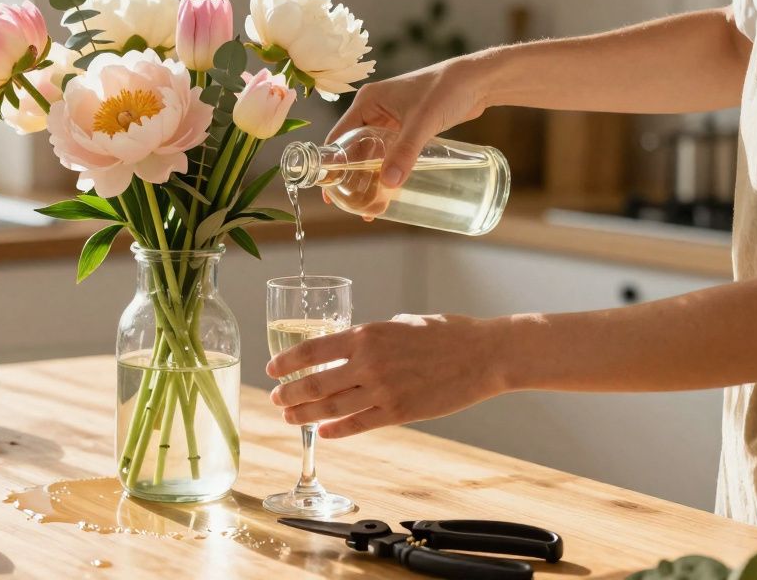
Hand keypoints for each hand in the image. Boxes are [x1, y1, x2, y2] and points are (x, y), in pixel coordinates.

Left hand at [266, 314, 508, 438]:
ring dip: (304, 415)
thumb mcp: (404, 323)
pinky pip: (358, 424)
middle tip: (275, 399)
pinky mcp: (399, 412)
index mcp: (366, 334)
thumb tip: (364, 341)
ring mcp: (382, 390)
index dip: (287, 362)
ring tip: (290, 417)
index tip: (272, 369)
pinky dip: (336, 430)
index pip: (312, 350)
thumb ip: (378, 334)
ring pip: (330, 408)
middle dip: (288, 393)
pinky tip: (323, 432)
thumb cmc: (448, 333)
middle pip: (314, 383)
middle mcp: (368, 362)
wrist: (484, 355)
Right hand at [329, 58, 487, 189]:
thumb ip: (405, 152)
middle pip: (353, 149)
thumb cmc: (446, 90)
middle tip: (354, 203)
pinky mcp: (407, 127)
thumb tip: (389, 184)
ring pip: (372, 153)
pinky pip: (389, 152)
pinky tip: (391, 189)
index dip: (332, 164)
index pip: (339, 137)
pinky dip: (387, 169)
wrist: (477, 81)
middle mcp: (374, 110)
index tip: (330, 190)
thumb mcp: (422, 122)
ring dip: (371, 176)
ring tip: (373, 205)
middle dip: (353, 176)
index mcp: (367, 102)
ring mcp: (390, 119)